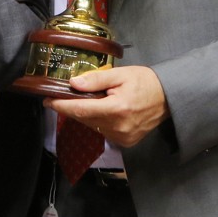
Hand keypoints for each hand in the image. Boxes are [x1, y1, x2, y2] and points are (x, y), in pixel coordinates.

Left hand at [46, 66, 170, 146]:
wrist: (169, 98)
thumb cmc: (145, 82)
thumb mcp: (120, 74)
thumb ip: (96, 79)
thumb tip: (73, 84)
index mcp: (117, 109)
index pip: (81, 110)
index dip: (62, 106)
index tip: (48, 100)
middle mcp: (118, 127)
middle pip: (85, 119)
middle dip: (73, 108)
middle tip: (65, 95)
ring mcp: (122, 137)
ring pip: (93, 126)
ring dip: (86, 114)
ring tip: (91, 100)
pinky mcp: (126, 142)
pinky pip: (103, 131)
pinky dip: (98, 121)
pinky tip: (103, 110)